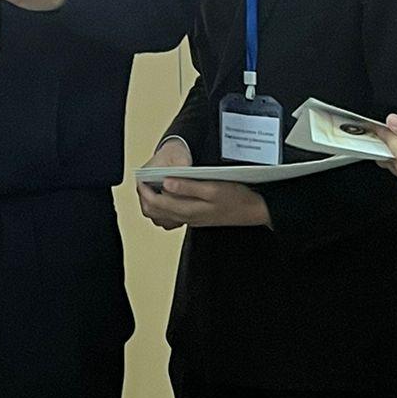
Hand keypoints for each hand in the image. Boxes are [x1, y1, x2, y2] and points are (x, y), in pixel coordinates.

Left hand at [138, 150, 270, 231]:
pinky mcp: (198, 217)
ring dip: (153, 203)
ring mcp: (193, 219)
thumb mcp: (213, 188)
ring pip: (164, 216)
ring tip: (151, 186)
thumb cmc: (237, 197)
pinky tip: (168, 194)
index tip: (140, 178)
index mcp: (190, 210)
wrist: (256, 210)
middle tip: (141, 181)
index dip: (145, 191)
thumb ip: (188, 186)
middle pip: (157, 212)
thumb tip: (166, 183)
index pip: (158, 204)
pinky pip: (174, 215)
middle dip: (145, 197)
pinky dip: (165, 207)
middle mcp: (189, 218)